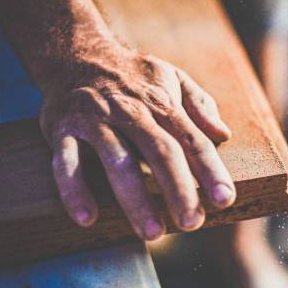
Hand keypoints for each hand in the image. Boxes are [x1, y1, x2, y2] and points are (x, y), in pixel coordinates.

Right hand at [39, 39, 234, 239]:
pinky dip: (74, 190)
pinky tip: (87, 218)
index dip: (210, 169)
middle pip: (160, 151)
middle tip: (192, 223)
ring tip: (152, 232)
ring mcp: (95, 119)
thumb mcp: (173, 78)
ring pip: (116, 160)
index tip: (224, 199)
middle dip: (178, 188)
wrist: (77, 54)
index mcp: (162, 103)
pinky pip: (67, 162)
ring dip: (134, 198)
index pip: (192, 139)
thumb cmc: (134, 77)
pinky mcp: (62, 128)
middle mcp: (131, 111)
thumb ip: (200, 105)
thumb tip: (224, 134)